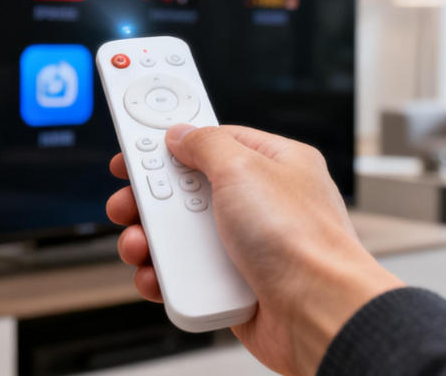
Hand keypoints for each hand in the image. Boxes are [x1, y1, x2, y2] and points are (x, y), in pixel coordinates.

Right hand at [107, 124, 402, 375]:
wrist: (318, 313)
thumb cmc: (300, 240)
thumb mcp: (244, 168)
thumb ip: (207, 144)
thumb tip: (182, 133)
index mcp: (274, 164)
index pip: (215, 142)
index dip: (174, 144)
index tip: (138, 148)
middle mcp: (261, 202)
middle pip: (190, 189)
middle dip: (152, 196)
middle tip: (127, 202)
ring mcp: (247, 245)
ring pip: (184, 235)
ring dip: (152, 239)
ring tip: (138, 244)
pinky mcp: (234, 284)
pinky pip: (189, 274)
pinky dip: (167, 275)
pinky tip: (157, 275)